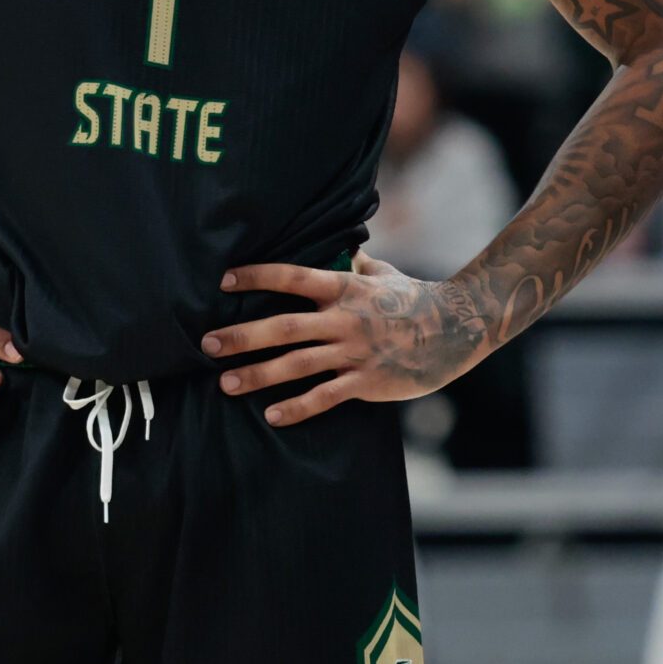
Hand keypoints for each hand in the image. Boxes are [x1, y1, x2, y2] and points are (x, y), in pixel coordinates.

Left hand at [201, 249, 483, 428]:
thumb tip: (339, 247)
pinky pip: (326, 396)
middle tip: (206, 343)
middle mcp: (345, 318)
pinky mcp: (367, 381)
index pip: (293, 277)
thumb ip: (356, 263)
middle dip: (242, 335)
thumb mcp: (384, 272)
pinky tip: (272, 416)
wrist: (456, 328)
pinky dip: (298, 407)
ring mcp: (355, 351)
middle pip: (284, 326)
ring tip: (226, 383)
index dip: (258, 276)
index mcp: (346, 287)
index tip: (224, 280)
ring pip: (298, 364)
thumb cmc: (415, 297)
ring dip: (258, 374)